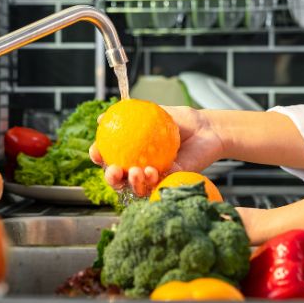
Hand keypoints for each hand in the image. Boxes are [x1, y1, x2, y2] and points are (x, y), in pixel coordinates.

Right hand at [89, 106, 224, 195]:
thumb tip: (101, 117)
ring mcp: (153, 178)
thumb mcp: (154, 113)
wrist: (207, 131)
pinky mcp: (169, 185)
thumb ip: (129, 115)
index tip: (96, 151)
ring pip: (134, 188)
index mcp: (131, 151)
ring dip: (131, 182)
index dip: (98, 156)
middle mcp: (138, 166)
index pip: (109, 156)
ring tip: (137, 171)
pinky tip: (152, 172)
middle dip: (110, 178)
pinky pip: (155, 188)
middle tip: (114, 170)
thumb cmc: (181, 121)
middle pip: (117, 178)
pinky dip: (151, 182)